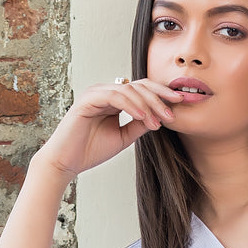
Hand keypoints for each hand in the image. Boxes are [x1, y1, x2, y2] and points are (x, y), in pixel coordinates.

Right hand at [34, 78, 185, 181]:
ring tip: (160, 120)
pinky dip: (132, 105)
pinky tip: (144, 117)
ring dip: (148, 105)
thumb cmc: (91, 150)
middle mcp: (104, 91)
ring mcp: (96, 93)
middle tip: (176, 108)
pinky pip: (115, 97)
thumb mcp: (124, 137)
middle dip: (160, 96)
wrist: (66, 162)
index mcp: (113, 99)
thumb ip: (140, 125)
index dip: (162, 95)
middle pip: (139, 85)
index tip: (180, 103)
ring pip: (129, 89)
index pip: (142, 90)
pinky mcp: (88, 100)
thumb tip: (160, 118)